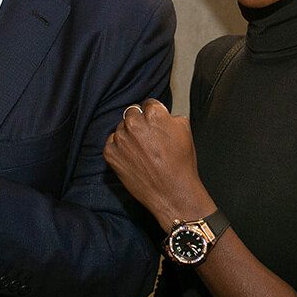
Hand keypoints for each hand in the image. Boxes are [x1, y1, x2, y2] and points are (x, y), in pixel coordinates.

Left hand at [104, 99, 214, 226]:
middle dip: (139, 123)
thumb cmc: (181, 164)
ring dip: (129, 136)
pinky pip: (111, 143)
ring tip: (142, 151)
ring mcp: (120, 139)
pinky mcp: (111, 154)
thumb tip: (164, 114)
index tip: (155, 124)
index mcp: (153, 114)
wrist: (172, 192)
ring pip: (121, 128)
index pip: (148, 104)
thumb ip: (171, 117)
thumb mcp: (184, 131)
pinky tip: (133, 158)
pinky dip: (119, 149)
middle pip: (132, 113)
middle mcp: (134, 123)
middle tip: (148, 138)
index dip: (153, 114)